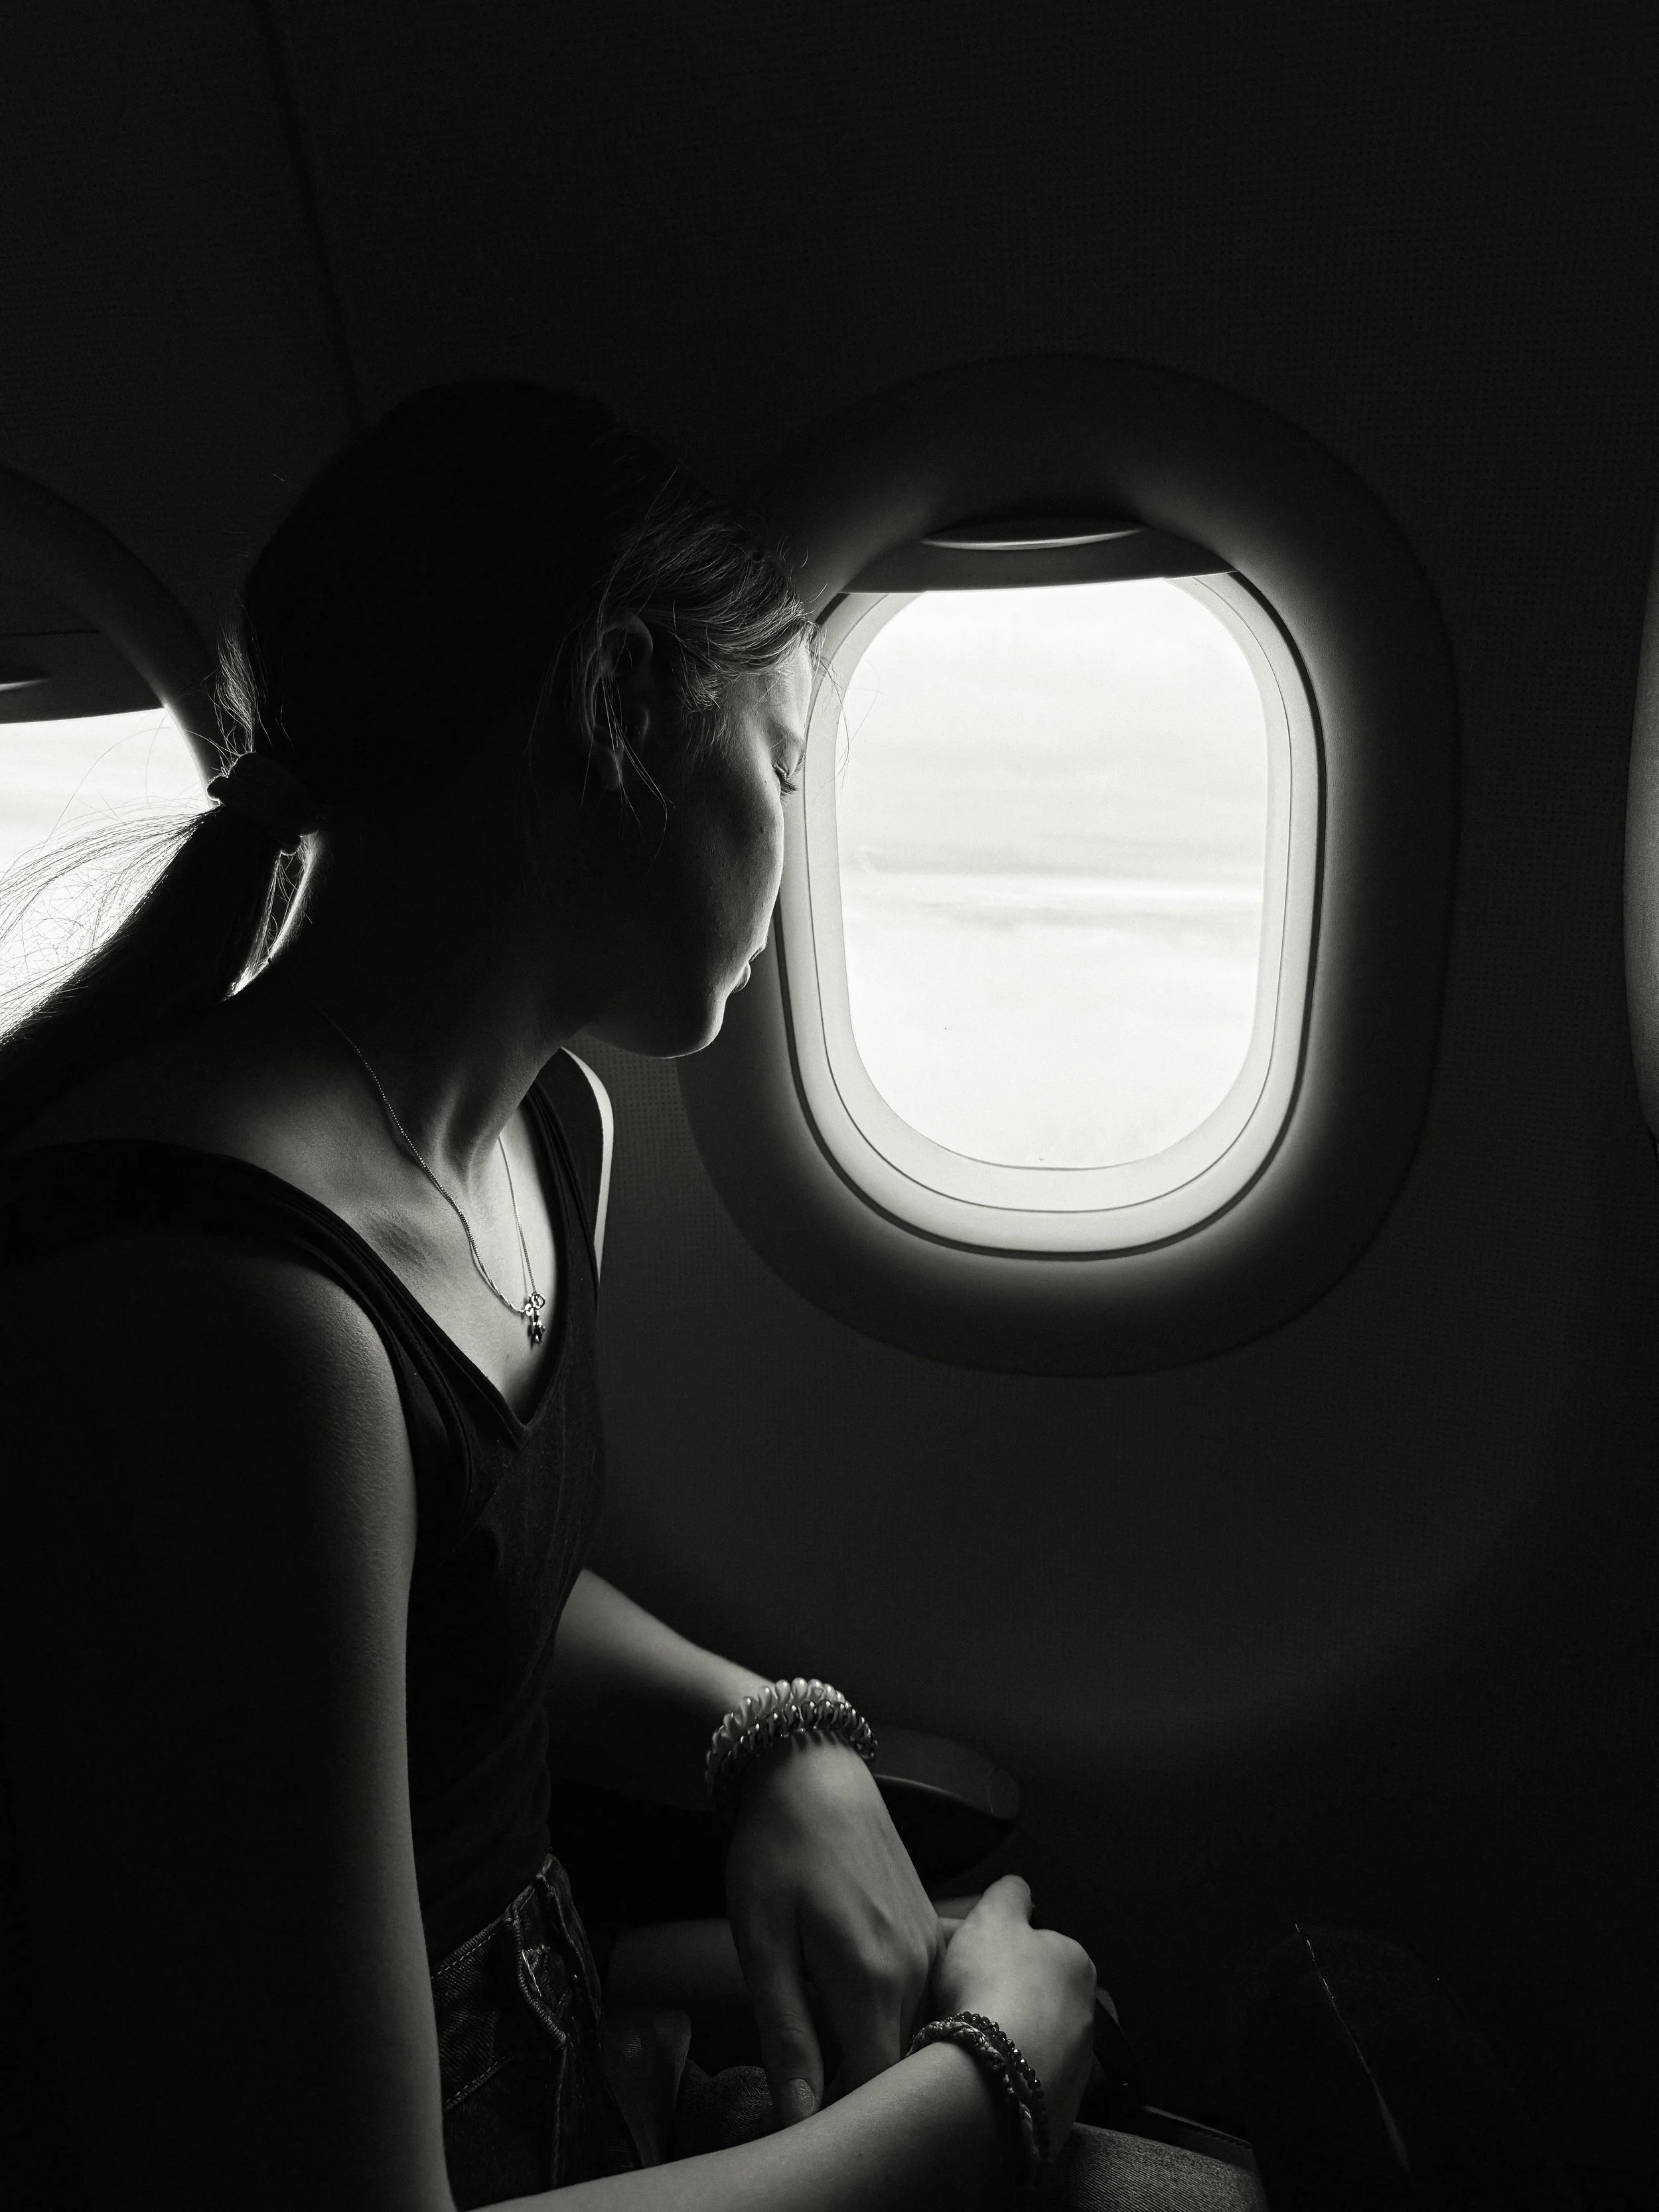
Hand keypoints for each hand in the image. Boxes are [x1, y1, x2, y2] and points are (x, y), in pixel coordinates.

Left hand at [724, 1736, 943, 2126]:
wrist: (814, 1770)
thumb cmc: (777, 1850)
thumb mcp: (761, 1943)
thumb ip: (786, 2033)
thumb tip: (800, 2118)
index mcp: (873, 1979)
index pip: (877, 2088)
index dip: (843, 2117)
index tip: (807, 2121)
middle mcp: (917, 1969)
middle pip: (899, 2065)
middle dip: (859, 2090)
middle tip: (805, 2080)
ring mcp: (931, 1947)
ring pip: (911, 2032)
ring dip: (872, 2050)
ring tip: (823, 2042)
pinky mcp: (930, 1930)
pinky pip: (919, 1996)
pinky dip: (887, 2015)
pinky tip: (847, 2000)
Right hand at [932, 1875, 1098, 2145]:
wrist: (993, 2074)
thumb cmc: (993, 1981)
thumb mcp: (994, 1914)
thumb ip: (1009, 1893)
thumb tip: (1020, 1889)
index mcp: (1076, 1962)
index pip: (1037, 1945)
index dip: (997, 1948)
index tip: (969, 1959)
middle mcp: (1088, 2012)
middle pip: (1036, 1993)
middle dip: (1005, 1993)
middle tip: (963, 1998)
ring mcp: (1079, 2064)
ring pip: (1035, 2037)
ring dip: (1009, 2034)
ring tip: (968, 2038)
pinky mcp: (1061, 2106)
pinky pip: (1028, 2078)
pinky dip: (1008, 2071)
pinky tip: (981, 2069)